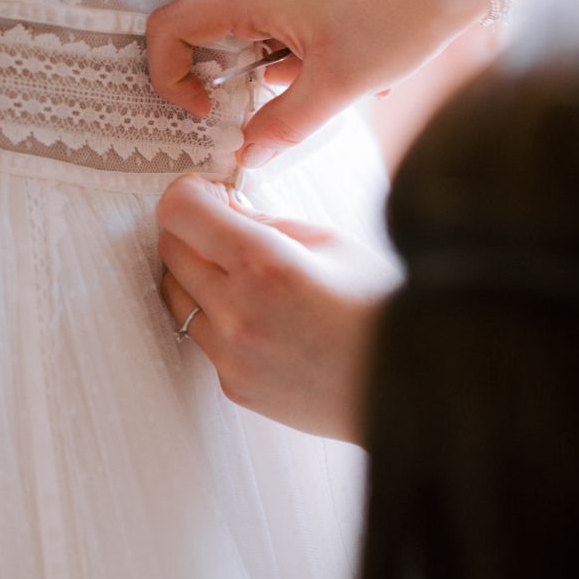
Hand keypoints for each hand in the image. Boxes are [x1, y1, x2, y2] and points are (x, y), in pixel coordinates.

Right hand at [147, 0, 483, 166]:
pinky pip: (268, 19)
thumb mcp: (338, 85)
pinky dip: (286, 50)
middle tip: (267, 105)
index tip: (205, 109)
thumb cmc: (399, 17)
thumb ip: (283, 125)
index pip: (170, 28)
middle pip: (202, 30)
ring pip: (240, 29)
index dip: (170, 75)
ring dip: (265, 66)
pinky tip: (333, 60)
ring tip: (321, 76)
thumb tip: (246, 154)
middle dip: (227, 77)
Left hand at [157, 175, 395, 443]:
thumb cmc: (380, 309)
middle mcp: (238, 312)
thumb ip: (267, 222)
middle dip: (191, 229)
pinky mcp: (234, 385)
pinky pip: (203, 336)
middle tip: (224, 225)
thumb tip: (226, 208)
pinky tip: (261, 314)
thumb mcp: (331, 242)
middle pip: (170, 250)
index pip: (180, 212)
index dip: (189, 192)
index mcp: (264, 265)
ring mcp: (232, 355)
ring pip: (177, 296)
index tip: (207, 191)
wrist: (408, 386)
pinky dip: (219, 316)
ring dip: (197, 274)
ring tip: (243, 273)